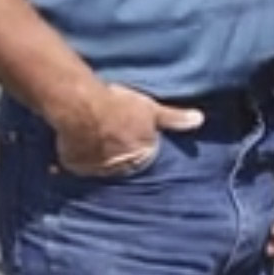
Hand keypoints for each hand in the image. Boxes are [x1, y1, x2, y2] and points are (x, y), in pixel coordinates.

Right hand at [51, 82, 202, 176]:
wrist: (82, 107)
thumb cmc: (119, 105)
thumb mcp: (151, 109)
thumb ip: (174, 118)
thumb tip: (199, 120)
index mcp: (142, 155)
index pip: (145, 156)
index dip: (139, 143)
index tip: (131, 133)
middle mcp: (121, 167)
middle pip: (122, 164)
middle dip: (119, 153)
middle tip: (110, 134)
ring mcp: (96, 169)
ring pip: (99, 166)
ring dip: (98, 156)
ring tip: (93, 137)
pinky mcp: (74, 166)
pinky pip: (76, 165)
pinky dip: (75, 157)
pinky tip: (74, 142)